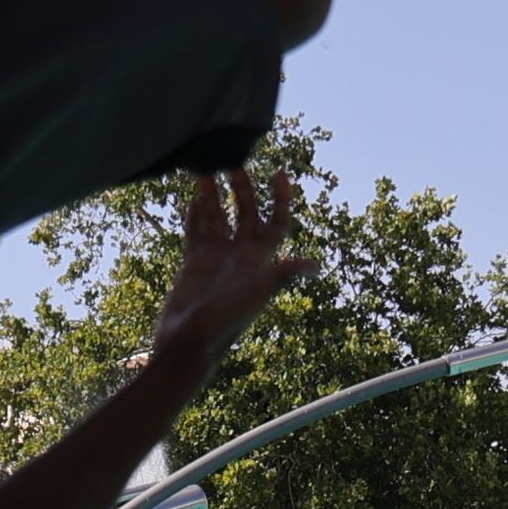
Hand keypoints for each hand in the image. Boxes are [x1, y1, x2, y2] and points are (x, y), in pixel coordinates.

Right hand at [150, 167, 305, 352]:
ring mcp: (217, 258)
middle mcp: (241, 256)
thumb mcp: (258, 293)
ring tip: (205, 170)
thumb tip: (316, 267)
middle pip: (246, 213)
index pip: (278, 222)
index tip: (278, 173)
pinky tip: (192, 196)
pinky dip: (194, 214)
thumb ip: (283, 275)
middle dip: (243, 189)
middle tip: (234, 164)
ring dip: (213, 195)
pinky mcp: (194, 263)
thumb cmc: (228, 320)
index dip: (281, 199)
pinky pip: (195, 231)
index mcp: (261, 260)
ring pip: (217, 217)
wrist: (191, 344)